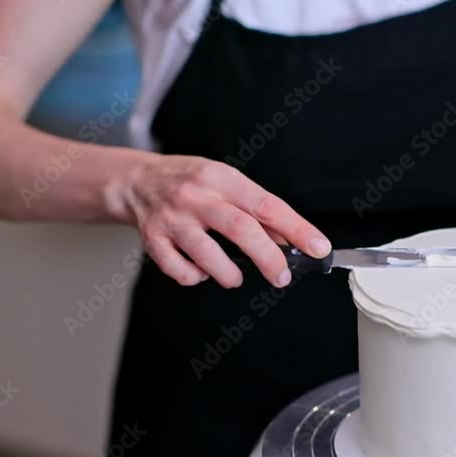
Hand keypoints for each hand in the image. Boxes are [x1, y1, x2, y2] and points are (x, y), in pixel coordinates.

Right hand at [111, 155, 330, 288]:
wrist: (137, 180)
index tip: (318, 247)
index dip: (297, 229)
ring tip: (235, 276)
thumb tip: (290, 241)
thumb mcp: (226, 182)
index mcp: (221, 178)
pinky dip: (196, 278)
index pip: (267, 205)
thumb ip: (255, 210)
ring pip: (208, 257)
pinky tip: (201, 270)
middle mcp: (196, 196)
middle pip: (240, 230)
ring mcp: (172, 219)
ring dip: (229, 275)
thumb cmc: (190, 181)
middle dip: (268, 259)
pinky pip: (180, 271)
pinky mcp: (153, 240)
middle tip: (281, 276)